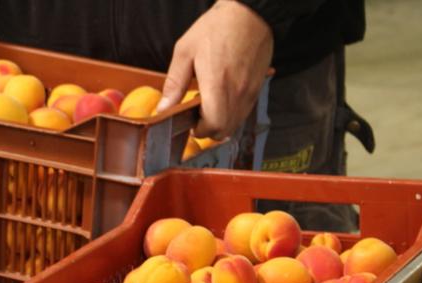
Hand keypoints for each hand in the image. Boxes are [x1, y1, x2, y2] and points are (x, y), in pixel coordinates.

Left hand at [157, 0, 272, 139]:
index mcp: (217, 86)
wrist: (249, 13)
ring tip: (210, 105)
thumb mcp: (185, 52)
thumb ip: (174, 84)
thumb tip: (164, 108)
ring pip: (235, 124)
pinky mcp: (258, 88)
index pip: (211, 126)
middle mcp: (237, 94)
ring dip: (221, 122)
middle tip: (197, 116)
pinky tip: (222, 98)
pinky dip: (232, 113)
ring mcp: (250, 92)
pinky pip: (244, 112)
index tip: (190, 122)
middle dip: (208, 130)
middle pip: (224, 131)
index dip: (198, 130)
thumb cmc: (216, 28)